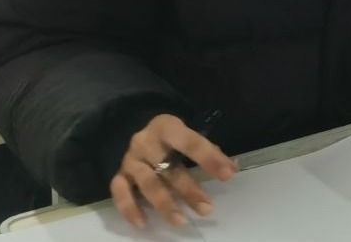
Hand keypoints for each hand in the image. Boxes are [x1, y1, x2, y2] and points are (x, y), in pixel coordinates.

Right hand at [110, 113, 236, 228]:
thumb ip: (208, 150)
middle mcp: (145, 142)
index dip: (209, 158)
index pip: (190, 142)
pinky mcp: (119, 175)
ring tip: (181, 221)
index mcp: (166, 127)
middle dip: (189, 190)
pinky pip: (120, 194)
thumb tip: (231, 168)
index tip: (228, 175)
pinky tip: (143, 223)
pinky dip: (130, 209)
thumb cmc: (170, 136)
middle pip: (168, 168)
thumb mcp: (187, 135)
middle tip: (206, 209)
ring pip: (147, 184)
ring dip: (165, 204)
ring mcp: (130, 160)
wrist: (139, 130)